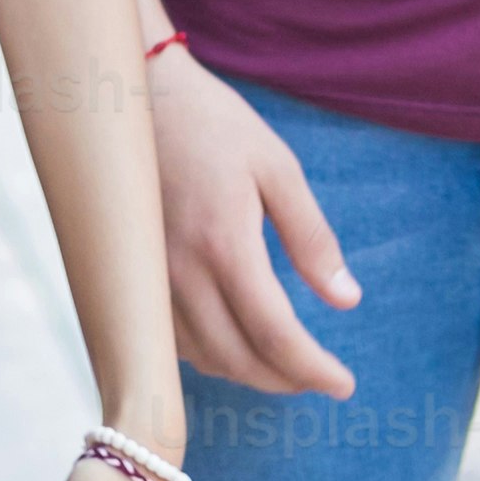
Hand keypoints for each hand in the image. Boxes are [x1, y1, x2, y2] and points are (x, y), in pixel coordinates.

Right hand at [149, 48, 358, 399]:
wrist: (132, 95)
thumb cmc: (213, 125)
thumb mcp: (277, 168)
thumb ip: (311, 238)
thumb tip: (347, 300)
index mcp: (224, 244)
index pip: (275, 335)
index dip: (313, 370)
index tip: (344, 385)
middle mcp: (180, 272)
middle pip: (238, 360)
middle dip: (286, 381)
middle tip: (321, 379)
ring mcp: (149, 278)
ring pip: (202, 357)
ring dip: (248, 372)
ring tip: (285, 364)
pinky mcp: (132, 276)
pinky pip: (170, 341)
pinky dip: (209, 355)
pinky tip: (233, 341)